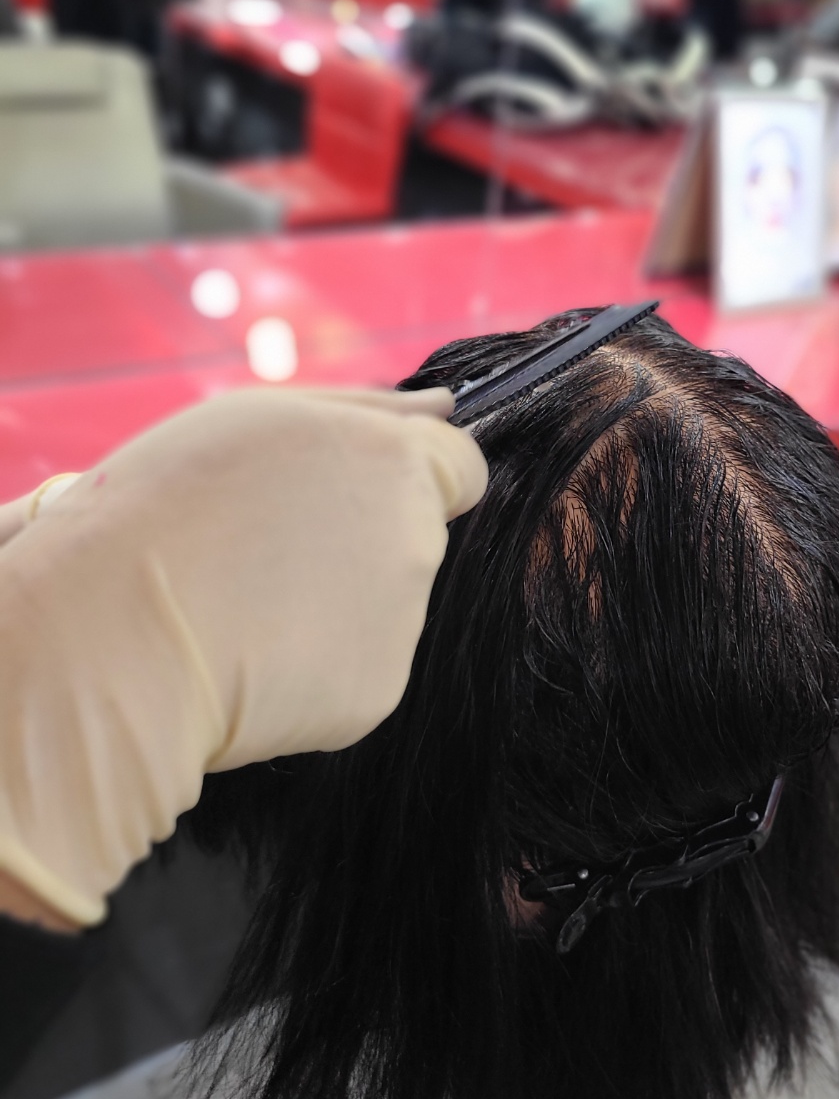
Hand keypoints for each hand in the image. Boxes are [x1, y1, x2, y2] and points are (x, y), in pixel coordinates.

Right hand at [0, 386, 485, 926]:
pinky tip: (251, 655)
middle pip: (413, 538)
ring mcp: (403, 622)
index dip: (408, 479)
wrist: (117, 634)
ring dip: (332, 603)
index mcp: (397, 463)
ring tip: (244, 601)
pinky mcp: (378, 692)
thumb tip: (448, 406)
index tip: (348, 494)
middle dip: (358, 541)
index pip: (461, 468)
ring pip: (383, 607)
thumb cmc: (173, 501)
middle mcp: (418, 541)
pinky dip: (314, 665)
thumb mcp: (261, 417)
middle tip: (266, 548)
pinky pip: (355, 669)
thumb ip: (368, 410)